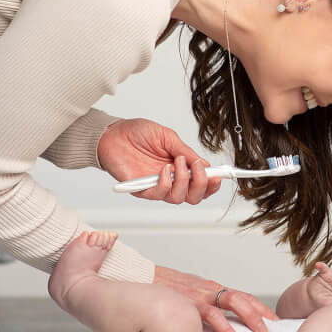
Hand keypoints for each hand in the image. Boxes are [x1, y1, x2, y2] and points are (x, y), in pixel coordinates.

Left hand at [97, 118, 220, 203]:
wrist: (113, 134)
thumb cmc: (137, 133)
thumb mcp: (168, 137)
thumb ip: (186, 152)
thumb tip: (205, 164)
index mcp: (180, 167)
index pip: (202, 183)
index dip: (212, 183)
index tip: (219, 175)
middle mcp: (171, 180)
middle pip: (195, 196)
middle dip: (202, 184)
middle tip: (199, 169)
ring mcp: (157, 186)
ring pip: (180, 198)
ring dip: (183, 181)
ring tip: (177, 162)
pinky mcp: (142, 190)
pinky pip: (159, 194)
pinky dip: (165, 182)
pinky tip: (164, 169)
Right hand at [153, 265, 278, 331]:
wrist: (140, 276)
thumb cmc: (168, 287)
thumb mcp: (195, 290)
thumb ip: (211, 301)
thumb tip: (228, 317)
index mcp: (212, 288)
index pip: (242, 296)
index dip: (260, 308)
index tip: (275, 321)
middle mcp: (204, 292)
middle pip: (235, 300)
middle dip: (252, 316)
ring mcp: (190, 299)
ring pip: (214, 314)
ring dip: (228, 331)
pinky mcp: (175, 308)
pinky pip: (189, 327)